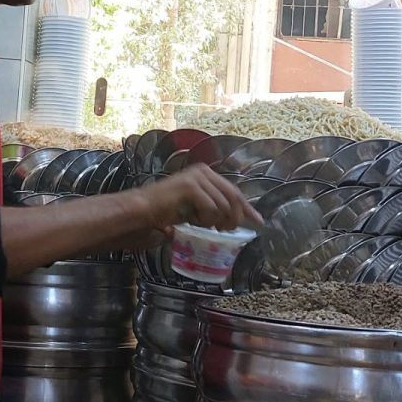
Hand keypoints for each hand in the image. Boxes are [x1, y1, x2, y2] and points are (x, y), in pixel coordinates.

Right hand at [132, 166, 261, 232]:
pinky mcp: (191, 186)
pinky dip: (204, 219)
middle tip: (224, 230)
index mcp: (205, 174)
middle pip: (234, 198)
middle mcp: (203, 171)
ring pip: (224, 206)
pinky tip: (192, 219)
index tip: (258, 221)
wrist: (143, 209)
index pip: (234, 191)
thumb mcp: (196, 209)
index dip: (247, 208)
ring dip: (214, 221)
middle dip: (234, 218)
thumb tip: (234, 220)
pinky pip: (211, 209)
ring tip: (199, 222)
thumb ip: (215, 209)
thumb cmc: (166, 211)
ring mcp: (197, 177)